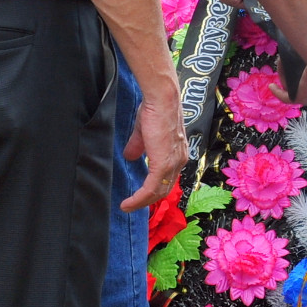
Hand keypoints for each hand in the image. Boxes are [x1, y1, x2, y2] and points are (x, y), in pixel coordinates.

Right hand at [122, 85, 187, 211]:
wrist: (161, 99)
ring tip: (127, 207)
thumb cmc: (154, 110)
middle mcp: (179, 161)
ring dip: (141, 202)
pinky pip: (150, 188)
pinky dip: (139, 198)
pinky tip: (128, 203)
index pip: (167, 178)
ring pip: (158, 191)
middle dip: (147, 200)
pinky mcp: (163, 164)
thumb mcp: (144, 132)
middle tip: (132, 206)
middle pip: (164, 189)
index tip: (140, 196)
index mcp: (177, 153)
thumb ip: (138, 146)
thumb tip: (129, 156)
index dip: (154, 189)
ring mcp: (173, 163)